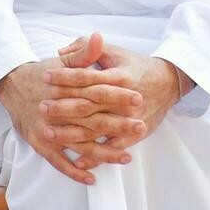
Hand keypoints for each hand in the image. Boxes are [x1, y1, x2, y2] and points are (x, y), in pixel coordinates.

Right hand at [0, 33, 146, 184]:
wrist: (12, 85)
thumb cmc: (44, 72)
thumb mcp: (64, 60)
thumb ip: (84, 53)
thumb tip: (99, 37)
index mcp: (66, 88)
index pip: (96, 92)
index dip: (117, 95)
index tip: (137, 98)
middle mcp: (58, 110)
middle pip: (91, 119)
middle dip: (117, 124)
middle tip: (140, 127)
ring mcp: (48, 130)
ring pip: (79, 144)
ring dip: (103, 152)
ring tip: (126, 157)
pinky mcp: (40, 143)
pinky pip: (58, 161)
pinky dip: (74, 171)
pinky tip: (92, 177)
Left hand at [43, 36, 181, 170]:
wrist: (167, 82)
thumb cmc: (135, 66)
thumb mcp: (114, 52)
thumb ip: (87, 48)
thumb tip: (61, 52)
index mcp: (118, 75)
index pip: (86, 75)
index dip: (65, 76)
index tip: (45, 76)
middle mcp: (123, 98)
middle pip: (89, 104)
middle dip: (63, 106)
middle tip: (42, 106)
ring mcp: (129, 118)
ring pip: (96, 128)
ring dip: (72, 133)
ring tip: (49, 134)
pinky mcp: (135, 133)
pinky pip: (112, 147)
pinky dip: (95, 155)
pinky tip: (77, 161)